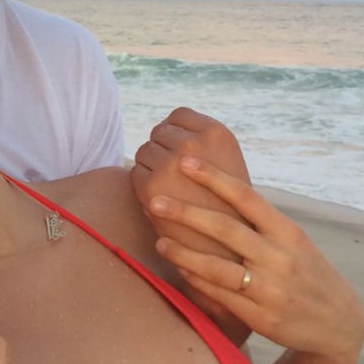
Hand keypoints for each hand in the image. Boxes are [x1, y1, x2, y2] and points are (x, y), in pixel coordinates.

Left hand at [132, 107, 250, 257]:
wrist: (227, 249)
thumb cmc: (226, 206)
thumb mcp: (226, 164)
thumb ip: (202, 141)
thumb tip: (165, 123)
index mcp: (217, 134)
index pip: (179, 114)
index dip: (175, 130)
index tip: (180, 150)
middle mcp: (192, 145)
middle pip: (159, 132)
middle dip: (162, 148)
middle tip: (174, 173)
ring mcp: (170, 165)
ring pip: (144, 151)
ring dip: (150, 166)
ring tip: (169, 187)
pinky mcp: (150, 187)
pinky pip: (135, 173)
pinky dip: (142, 184)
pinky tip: (161, 199)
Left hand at [150, 157, 363, 363]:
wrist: (338, 323)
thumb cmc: (305, 271)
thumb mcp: (292, 240)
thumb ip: (259, 220)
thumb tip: (216, 188)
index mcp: (286, 231)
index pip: (247, 197)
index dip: (214, 178)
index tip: (185, 161)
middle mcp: (278, 257)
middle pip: (226, 229)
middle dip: (187, 213)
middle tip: (155, 199)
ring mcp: (269, 288)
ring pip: (217, 267)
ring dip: (183, 253)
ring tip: (159, 240)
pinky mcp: (260, 316)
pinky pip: (220, 294)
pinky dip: (196, 280)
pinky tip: (178, 268)